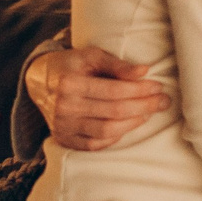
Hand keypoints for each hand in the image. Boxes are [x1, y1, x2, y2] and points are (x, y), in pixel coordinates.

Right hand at [26, 45, 165, 151]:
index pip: (114, 91)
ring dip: (133, 124)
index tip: (158, 87)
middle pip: (114, 112)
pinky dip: (115, 138)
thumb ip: (117, 64)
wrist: (38, 81)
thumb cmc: (70, 65)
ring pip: (107, 131)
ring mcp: (63, 126)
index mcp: (69, 83)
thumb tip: (144, 71)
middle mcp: (64, 107)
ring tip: (148, 113)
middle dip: (144, 107)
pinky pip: (95, 145)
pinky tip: (127, 125)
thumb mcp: (90, 56)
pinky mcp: (63, 139)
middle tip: (163, 101)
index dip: (140, 90)